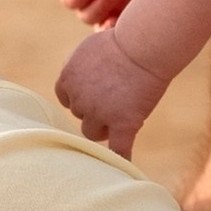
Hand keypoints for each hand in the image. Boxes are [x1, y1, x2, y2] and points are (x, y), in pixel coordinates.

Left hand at [55, 24, 170, 156]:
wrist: (144, 45)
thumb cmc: (121, 42)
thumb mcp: (88, 50)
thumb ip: (79, 68)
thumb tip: (80, 79)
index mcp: (67, 79)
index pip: (66, 98)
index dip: (82, 96)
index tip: (97, 90)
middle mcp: (79, 99)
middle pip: (80, 114)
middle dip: (95, 108)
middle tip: (118, 94)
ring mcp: (100, 114)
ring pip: (92, 132)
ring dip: (104, 126)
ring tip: (124, 112)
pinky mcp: (123, 124)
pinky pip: (119, 149)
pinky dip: (121, 159)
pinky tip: (124, 169)